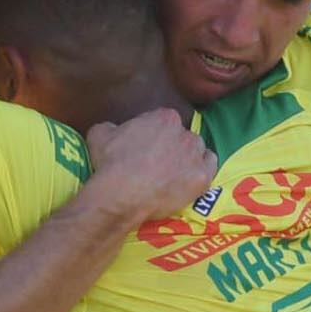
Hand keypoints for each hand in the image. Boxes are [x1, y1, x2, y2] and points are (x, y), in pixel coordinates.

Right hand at [83, 110, 215, 224]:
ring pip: (198, 151)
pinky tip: (190, 177)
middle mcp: (185, 132)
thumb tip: (114, 129)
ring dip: (188, 157)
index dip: (155, 134)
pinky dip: (202, 170)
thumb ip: (112, 127)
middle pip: (183, 135)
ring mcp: (196, 155)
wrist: (122, 194)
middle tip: (158, 162)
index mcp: (164, 117)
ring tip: (174, 172)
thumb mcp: (100, 134)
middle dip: (173, 145)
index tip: (146, 146)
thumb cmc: (111, 162)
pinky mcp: (202, 178)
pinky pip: (210, 167)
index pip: (164, 120)